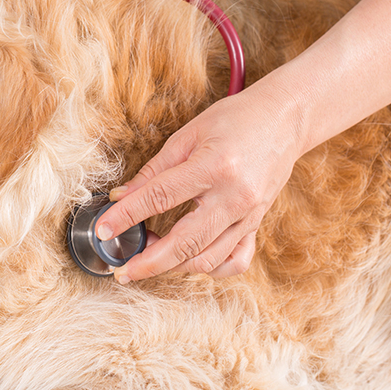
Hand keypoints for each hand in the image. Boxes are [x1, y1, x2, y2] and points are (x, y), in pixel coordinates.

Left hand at [95, 89, 301, 282]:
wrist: (286, 119)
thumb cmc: (235, 119)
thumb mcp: (189, 134)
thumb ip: (154, 170)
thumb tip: (122, 197)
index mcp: (213, 167)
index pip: (159, 197)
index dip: (127, 216)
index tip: (104, 230)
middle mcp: (234, 196)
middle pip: (184, 243)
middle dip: (148, 262)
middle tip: (122, 270)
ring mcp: (249, 215)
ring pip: (207, 258)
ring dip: (173, 266)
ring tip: (149, 256)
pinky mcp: (256, 224)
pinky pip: (234, 261)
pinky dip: (208, 267)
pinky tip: (188, 260)